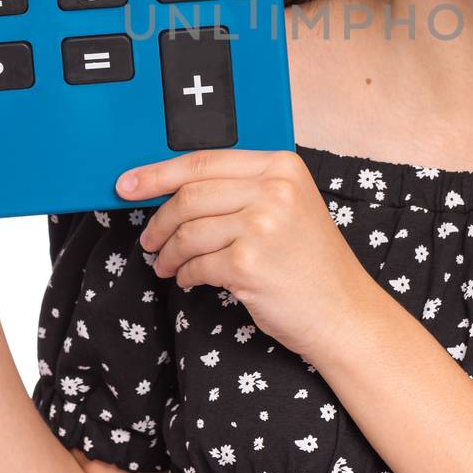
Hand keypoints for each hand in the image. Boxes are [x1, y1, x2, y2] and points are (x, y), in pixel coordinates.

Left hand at [121, 149, 375, 362]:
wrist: (343, 311)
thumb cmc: (310, 263)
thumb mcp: (287, 208)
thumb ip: (242, 189)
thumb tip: (172, 188)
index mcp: (282, 167)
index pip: (205, 160)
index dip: (158, 173)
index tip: (128, 184)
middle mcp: (275, 190)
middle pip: (190, 195)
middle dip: (158, 220)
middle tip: (149, 239)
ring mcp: (263, 226)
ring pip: (188, 231)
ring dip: (168, 252)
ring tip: (167, 265)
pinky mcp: (249, 263)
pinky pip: (195, 264)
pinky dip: (185, 274)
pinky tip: (190, 279)